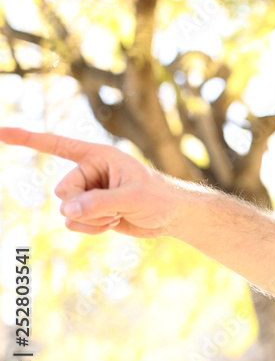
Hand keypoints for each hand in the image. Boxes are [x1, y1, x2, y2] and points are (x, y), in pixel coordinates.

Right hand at [0, 127, 180, 237]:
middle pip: (62, 191)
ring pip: (67, 211)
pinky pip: (74, 224)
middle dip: (86, 205)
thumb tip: (67, 211)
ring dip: (93, 219)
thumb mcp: (133, 198)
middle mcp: (89, 172)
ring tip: (119, 213)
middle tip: (115, 206)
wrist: (171, 216)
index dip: (27, 139)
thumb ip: (99, 203)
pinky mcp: (89, 211)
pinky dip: (93, 229)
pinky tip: (113, 223)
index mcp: (98, 156)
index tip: (0, 132)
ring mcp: (87, 193)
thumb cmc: (159, 198)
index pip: (57, 145)